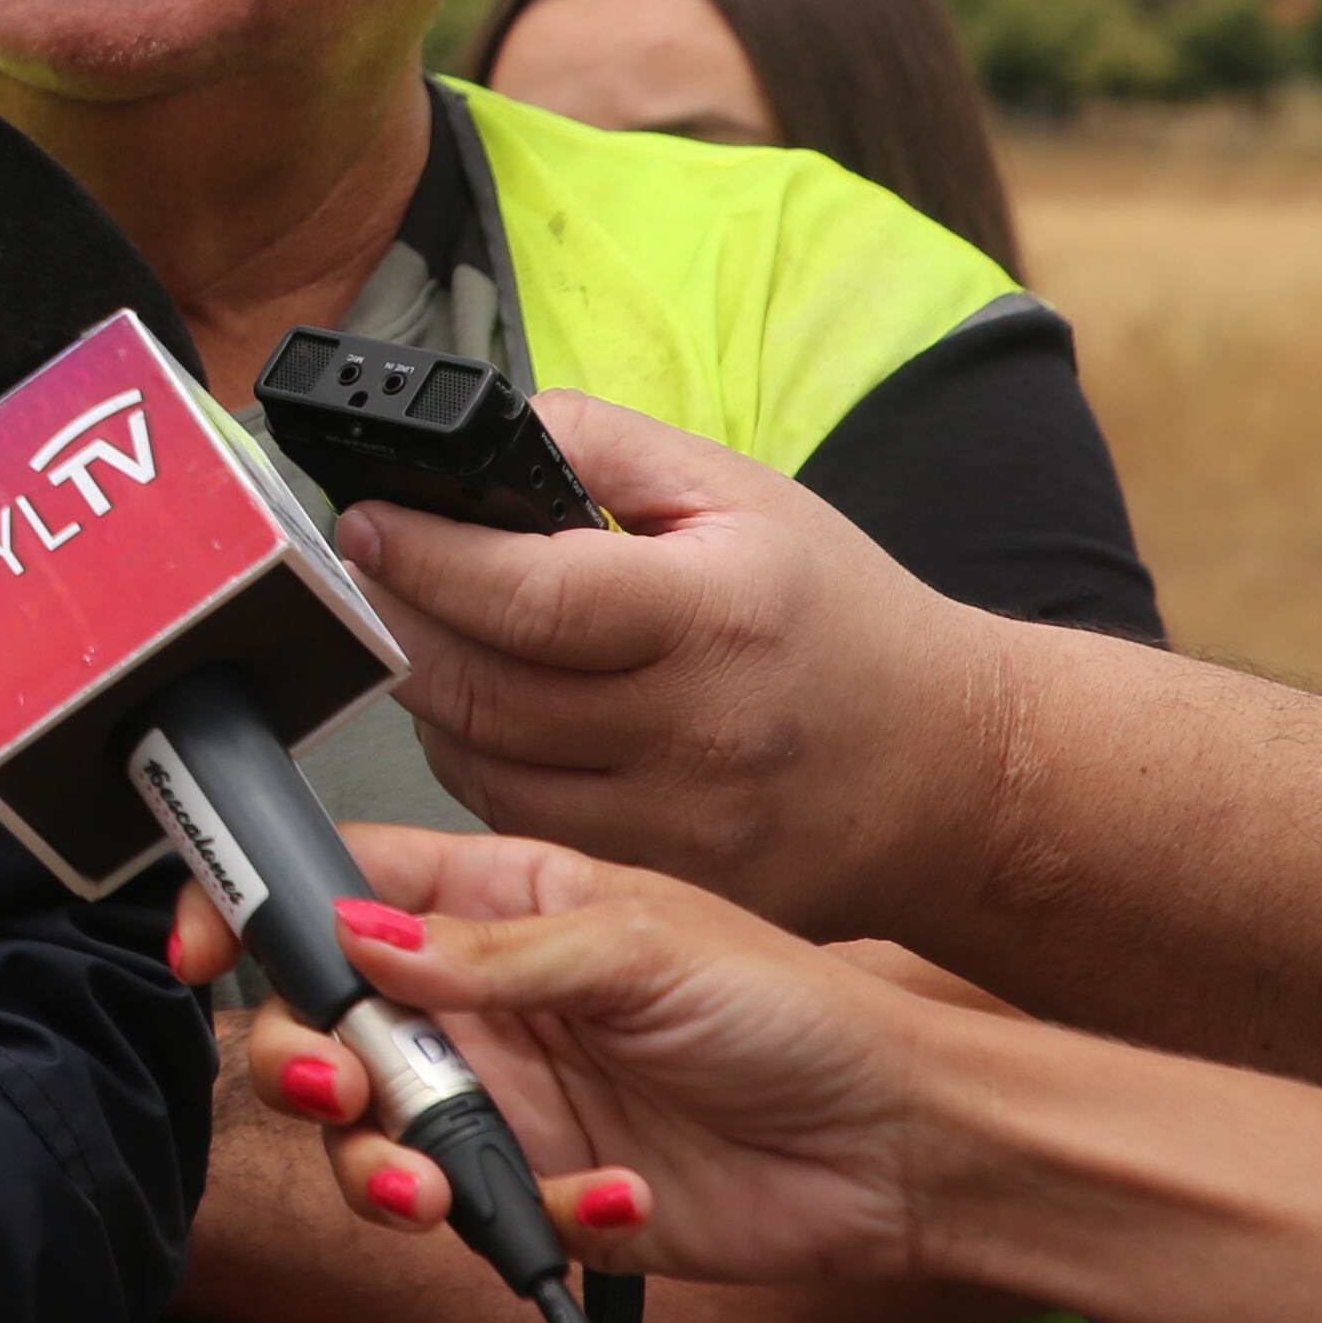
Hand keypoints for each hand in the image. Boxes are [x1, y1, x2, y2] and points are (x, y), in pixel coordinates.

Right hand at [173, 822, 954, 1290]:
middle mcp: (477, 1001)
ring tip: (438, 1186)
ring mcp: (503, 1098)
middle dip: (300, 1061)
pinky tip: (613, 1199)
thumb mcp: (639, 945)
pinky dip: (534, 1221)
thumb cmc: (797, 1011)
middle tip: (342, 1085)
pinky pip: (475, 1215)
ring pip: (369, 1133)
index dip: (250, 908)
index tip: (200, 949)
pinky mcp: (541, 1190)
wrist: (900, 1147)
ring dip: (382, 1164)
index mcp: (492, 904)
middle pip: (316, 1022)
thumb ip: (485, 953)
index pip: (332, 887)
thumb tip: (353, 938)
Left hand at [347, 392, 1019, 945]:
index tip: (364, 521)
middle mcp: (696, 734)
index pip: (527, 597)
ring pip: (480, 768)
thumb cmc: (836, 618)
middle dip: (393, 620)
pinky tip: (489, 715)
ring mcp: (680, 829)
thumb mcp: (737, 494)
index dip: (421, 556)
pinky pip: (523, 830)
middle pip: (481, 688)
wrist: (958, 771)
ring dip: (425, 696)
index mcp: (714, 617)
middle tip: (363, 572)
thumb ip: (599, 446)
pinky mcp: (668, 888)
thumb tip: (478, 434)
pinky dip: (481, 768)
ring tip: (424, 634)